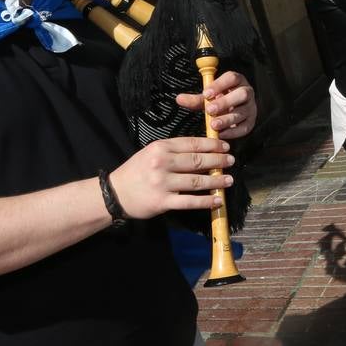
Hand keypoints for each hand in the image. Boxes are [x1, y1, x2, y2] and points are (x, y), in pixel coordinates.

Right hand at [109, 137, 234, 219]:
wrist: (115, 194)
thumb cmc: (135, 172)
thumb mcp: (150, 153)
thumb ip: (172, 151)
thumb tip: (201, 150)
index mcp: (160, 147)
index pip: (192, 143)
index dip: (212, 145)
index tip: (225, 146)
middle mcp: (162, 163)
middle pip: (197, 160)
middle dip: (218, 160)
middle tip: (230, 161)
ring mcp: (163, 183)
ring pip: (197, 181)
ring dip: (216, 180)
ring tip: (229, 180)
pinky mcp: (163, 201)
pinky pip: (190, 201)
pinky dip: (206, 201)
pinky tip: (218, 200)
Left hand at [176, 70, 256, 138]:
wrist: (231, 112)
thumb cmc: (219, 101)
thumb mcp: (207, 98)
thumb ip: (195, 99)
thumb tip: (179, 99)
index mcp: (236, 81)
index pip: (232, 78)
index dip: (220, 85)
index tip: (206, 93)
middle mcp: (247, 92)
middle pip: (242, 94)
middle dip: (225, 102)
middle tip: (210, 110)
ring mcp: (251, 107)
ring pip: (243, 112)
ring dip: (227, 119)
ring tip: (213, 124)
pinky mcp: (251, 122)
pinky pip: (244, 127)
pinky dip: (232, 132)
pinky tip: (221, 134)